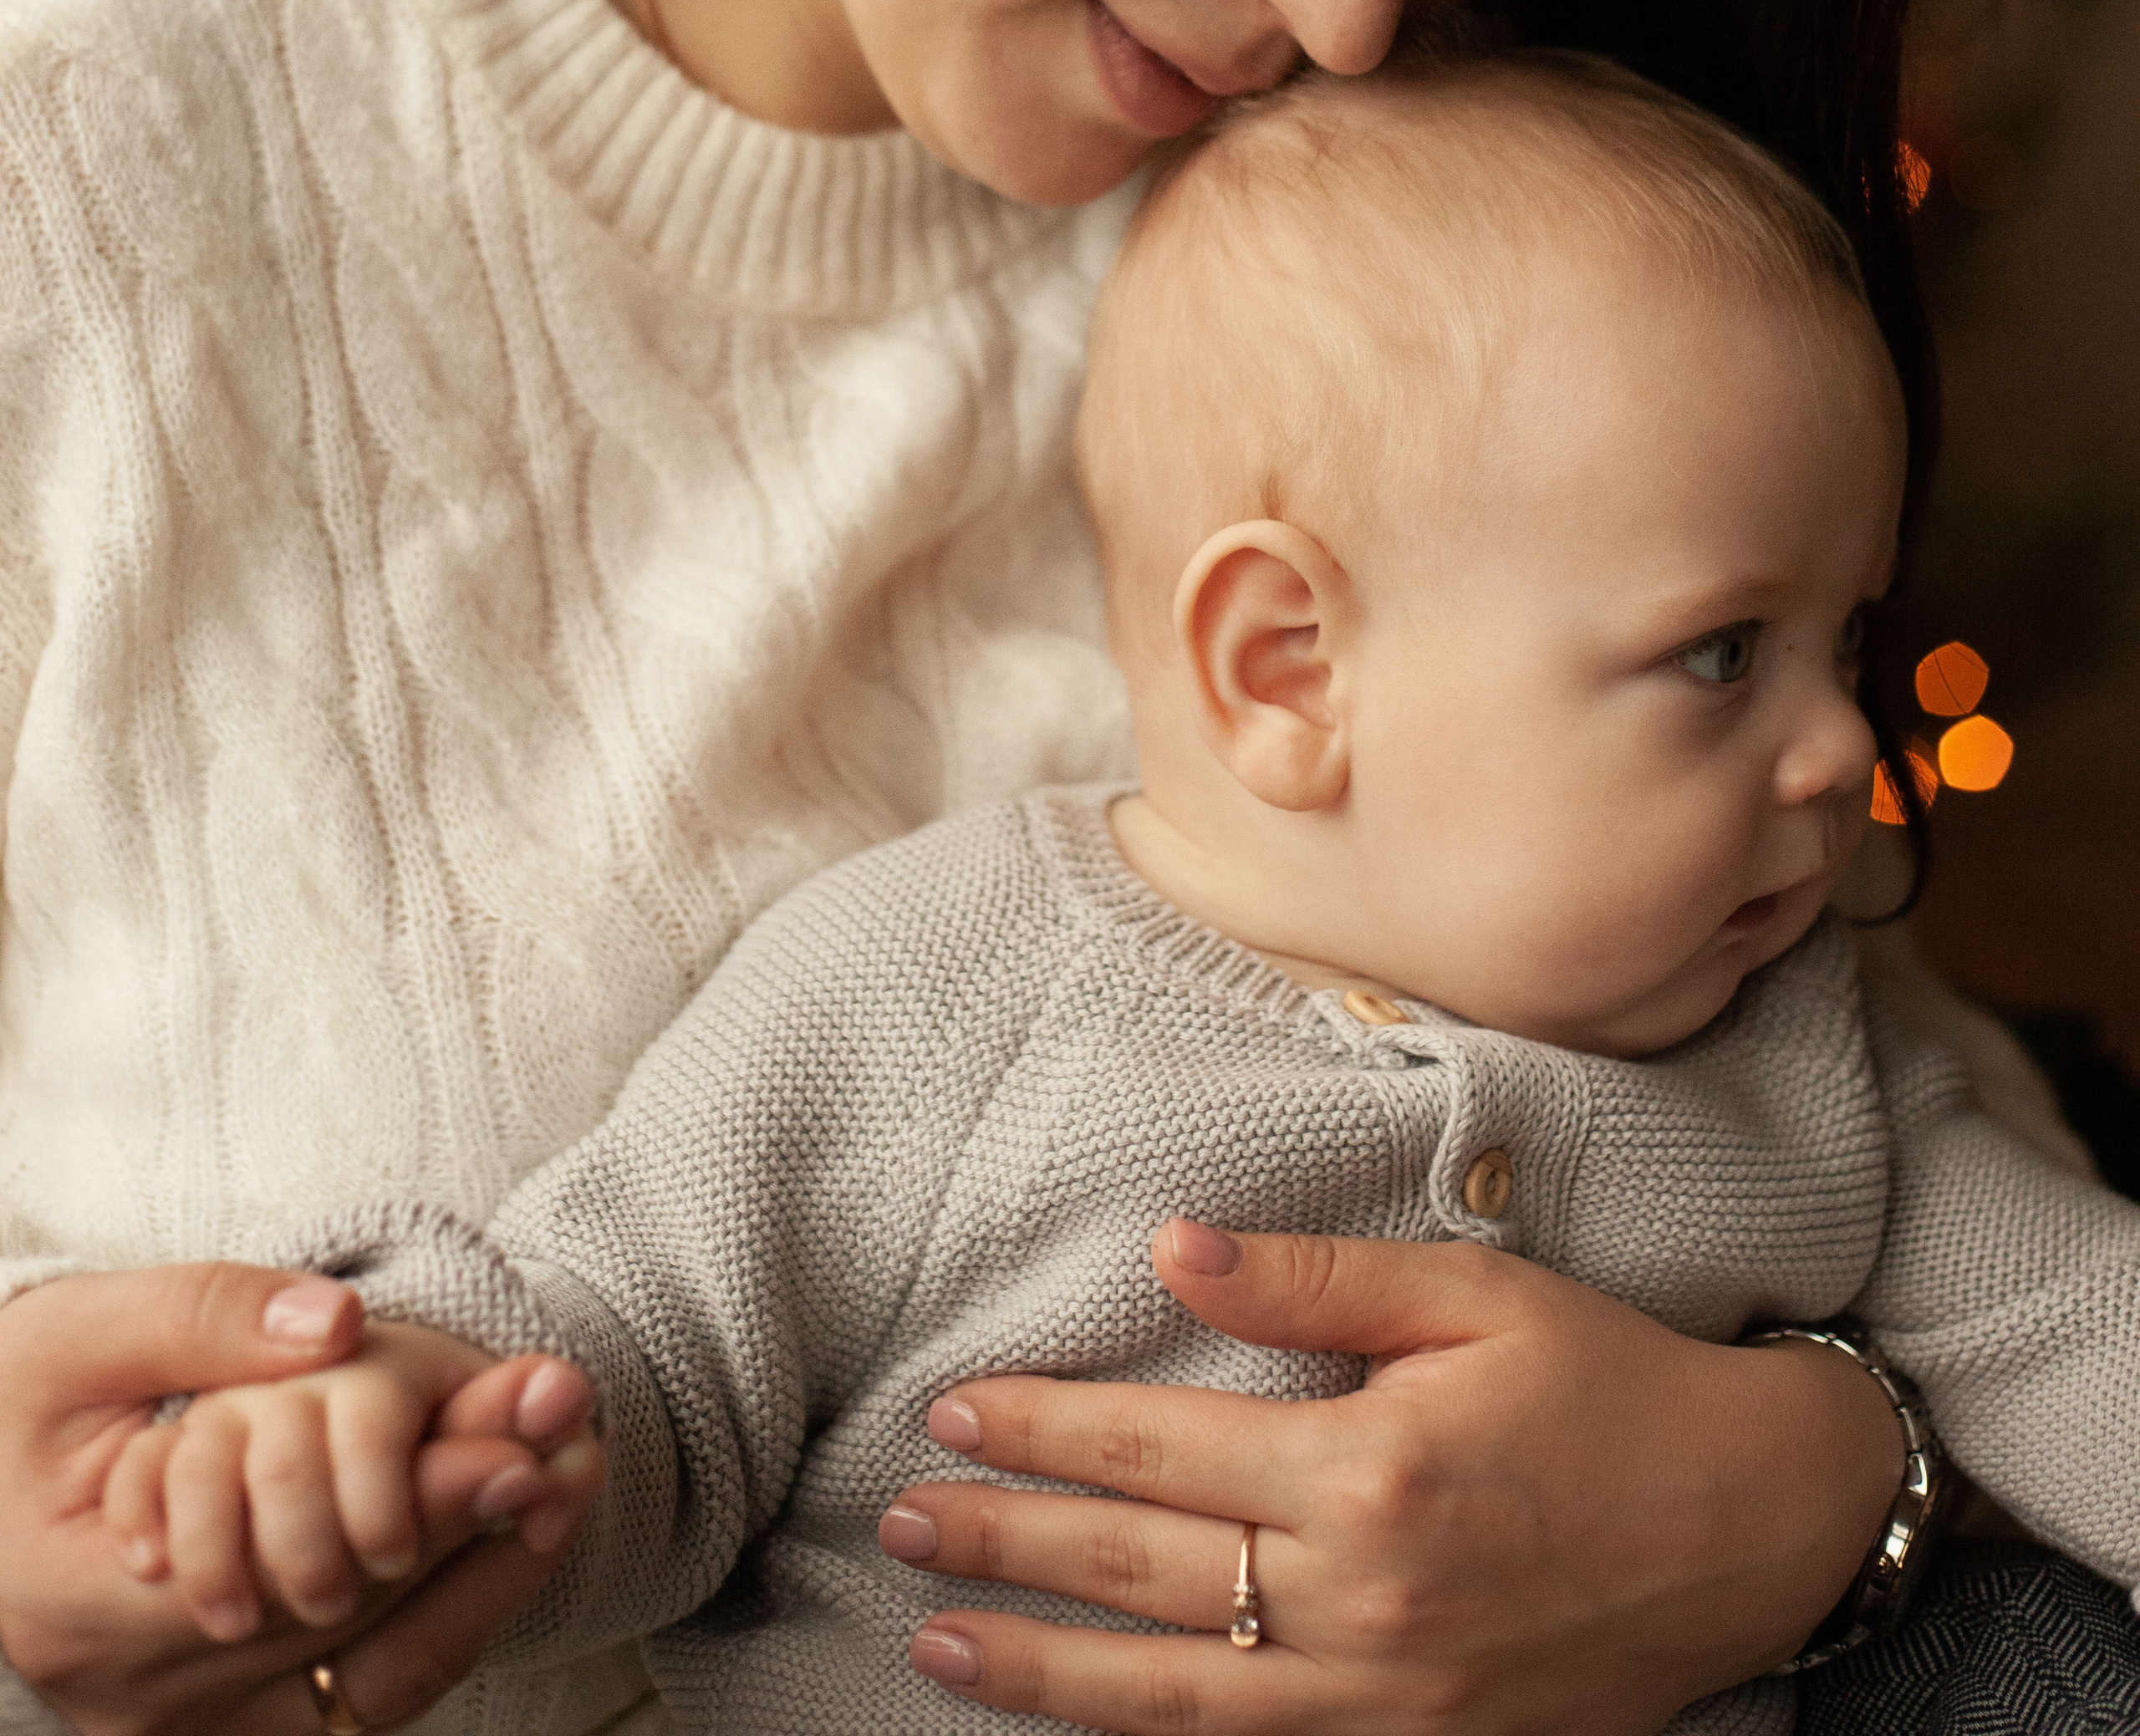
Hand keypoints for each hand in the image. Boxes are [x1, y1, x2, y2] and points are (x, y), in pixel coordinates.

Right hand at [0, 1264, 606, 1735]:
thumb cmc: (10, 1402)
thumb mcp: (83, 1334)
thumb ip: (206, 1318)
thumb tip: (337, 1324)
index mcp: (88, 1600)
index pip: (293, 1566)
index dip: (421, 1498)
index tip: (527, 1433)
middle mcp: (138, 1695)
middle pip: (345, 1620)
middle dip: (470, 1524)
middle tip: (578, 1440)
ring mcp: (177, 1728)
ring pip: (363, 1674)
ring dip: (476, 1581)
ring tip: (564, 1482)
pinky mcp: (212, 1725)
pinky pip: (348, 1697)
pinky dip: (433, 1619)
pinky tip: (500, 1542)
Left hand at [876, 1222, 1902, 1733]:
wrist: (1753, 1529)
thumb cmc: (1608, 1386)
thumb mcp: (1471, 1295)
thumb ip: (1311, 1281)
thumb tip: (1169, 1247)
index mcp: (1370, 1472)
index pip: (1159, 1450)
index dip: (1046, 1429)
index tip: (955, 1409)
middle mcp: (1364, 1600)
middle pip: (1141, 1573)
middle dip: (1007, 1546)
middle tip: (902, 1517)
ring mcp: (1386, 1700)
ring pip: (1171, 1695)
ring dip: (1042, 1668)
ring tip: (934, 1642)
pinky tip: (1081, 1723)